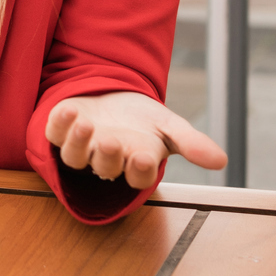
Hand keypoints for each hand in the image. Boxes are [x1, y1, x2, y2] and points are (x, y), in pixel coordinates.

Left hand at [45, 90, 226, 190]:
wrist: (113, 99)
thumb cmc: (143, 120)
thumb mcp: (169, 127)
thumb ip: (191, 143)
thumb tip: (221, 161)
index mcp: (135, 163)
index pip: (137, 177)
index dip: (139, 170)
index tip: (143, 157)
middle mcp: (106, 160)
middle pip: (105, 167)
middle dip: (108, 156)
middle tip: (112, 140)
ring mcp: (81, 147)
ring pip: (75, 155)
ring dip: (79, 142)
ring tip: (87, 124)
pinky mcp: (60, 131)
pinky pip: (54, 134)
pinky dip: (59, 123)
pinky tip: (69, 110)